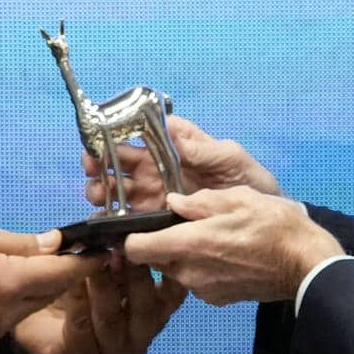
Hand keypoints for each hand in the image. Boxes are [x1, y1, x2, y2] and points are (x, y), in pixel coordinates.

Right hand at [0, 223, 88, 353]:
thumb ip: (14, 242)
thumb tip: (52, 242)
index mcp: (7, 284)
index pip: (61, 275)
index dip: (86, 264)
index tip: (104, 252)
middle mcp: (7, 314)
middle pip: (49, 294)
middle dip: (62, 276)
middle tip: (70, 256)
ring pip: (28, 310)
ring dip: (34, 291)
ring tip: (26, 270)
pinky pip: (6, 322)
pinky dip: (9, 305)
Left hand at [12, 255, 186, 353]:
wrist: (42, 329)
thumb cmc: (85, 293)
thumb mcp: (109, 270)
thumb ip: (122, 257)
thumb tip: (126, 225)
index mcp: (154, 311)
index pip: (174, 293)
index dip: (168, 268)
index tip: (157, 240)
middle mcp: (141, 333)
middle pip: (146, 306)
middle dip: (135, 274)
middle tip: (124, 246)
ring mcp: (114, 349)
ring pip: (111, 315)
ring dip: (102, 284)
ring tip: (94, 259)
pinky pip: (80, 324)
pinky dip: (75, 297)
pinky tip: (66, 279)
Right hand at [82, 114, 280, 211]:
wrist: (260, 224)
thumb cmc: (249, 183)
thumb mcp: (231, 159)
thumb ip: (203, 148)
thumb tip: (170, 129)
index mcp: (175, 145)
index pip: (139, 132)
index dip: (116, 132)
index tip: (102, 139)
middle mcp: (158, 167)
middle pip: (119, 161)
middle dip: (100, 162)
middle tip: (93, 170)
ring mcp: (154, 194)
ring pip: (117, 189)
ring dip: (101, 189)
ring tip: (97, 195)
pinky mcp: (155, 220)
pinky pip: (127, 218)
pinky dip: (111, 219)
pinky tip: (103, 224)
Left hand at [121, 186, 343, 306]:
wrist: (307, 265)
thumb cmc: (275, 225)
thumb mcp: (239, 198)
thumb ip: (200, 202)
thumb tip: (172, 202)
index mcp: (189, 244)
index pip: (134, 249)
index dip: (130, 236)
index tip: (138, 224)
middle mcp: (189, 273)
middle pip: (156, 259)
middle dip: (162, 243)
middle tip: (184, 224)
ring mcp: (204, 290)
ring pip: (177, 270)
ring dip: (185, 255)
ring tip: (211, 237)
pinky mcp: (218, 300)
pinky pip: (197, 280)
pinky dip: (203, 268)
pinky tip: (226, 255)